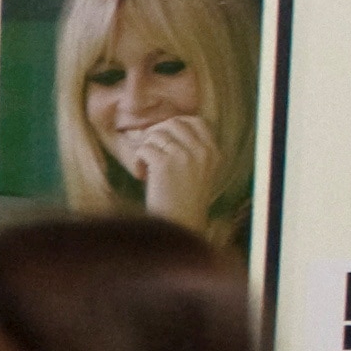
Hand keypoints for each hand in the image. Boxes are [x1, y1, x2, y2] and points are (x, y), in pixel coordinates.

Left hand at [121, 114, 224, 232]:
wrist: (180, 228)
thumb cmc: (184, 204)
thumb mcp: (198, 175)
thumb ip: (191, 152)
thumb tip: (163, 130)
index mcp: (212, 153)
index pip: (196, 122)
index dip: (175, 125)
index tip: (164, 140)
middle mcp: (201, 151)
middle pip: (173, 123)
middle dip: (156, 134)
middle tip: (149, 152)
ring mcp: (184, 156)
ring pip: (156, 134)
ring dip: (146, 148)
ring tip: (146, 167)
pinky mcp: (165, 164)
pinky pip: (144, 149)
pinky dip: (138, 161)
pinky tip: (141, 175)